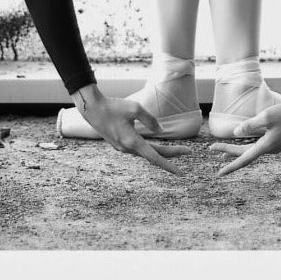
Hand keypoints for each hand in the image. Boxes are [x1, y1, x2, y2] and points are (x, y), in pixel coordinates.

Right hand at [73, 84, 189, 175]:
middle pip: (154, 155)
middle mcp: (128, 148)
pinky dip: (151, 149)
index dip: (169, 165)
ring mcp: (123, 147)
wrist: (92, 109)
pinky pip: (139, 148)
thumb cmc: (113, 106)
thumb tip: (160, 130)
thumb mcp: (135, 108)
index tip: (181, 173)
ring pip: (147, 152)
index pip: (155, 157)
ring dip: (162, 152)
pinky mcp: (120, 143)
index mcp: (132, 142)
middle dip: (172, 154)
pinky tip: (157, 147)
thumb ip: (150, 119)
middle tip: (188, 151)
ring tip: (178, 150)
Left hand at [210, 93, 280, 177]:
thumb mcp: (266, 116)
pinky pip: (259, 147)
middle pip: (245, 154)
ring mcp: (275, 146)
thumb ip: (249, 125)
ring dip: (237, 150)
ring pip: (251, 150)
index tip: (218, 174)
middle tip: (211, 149)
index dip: (230, 166)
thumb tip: (235, 132)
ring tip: (223, 153)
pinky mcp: (278, 142)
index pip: (244, 159)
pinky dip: (248, 147)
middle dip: (228, 151)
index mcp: (266, 146)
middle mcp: (270, 149)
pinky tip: (246, 144)